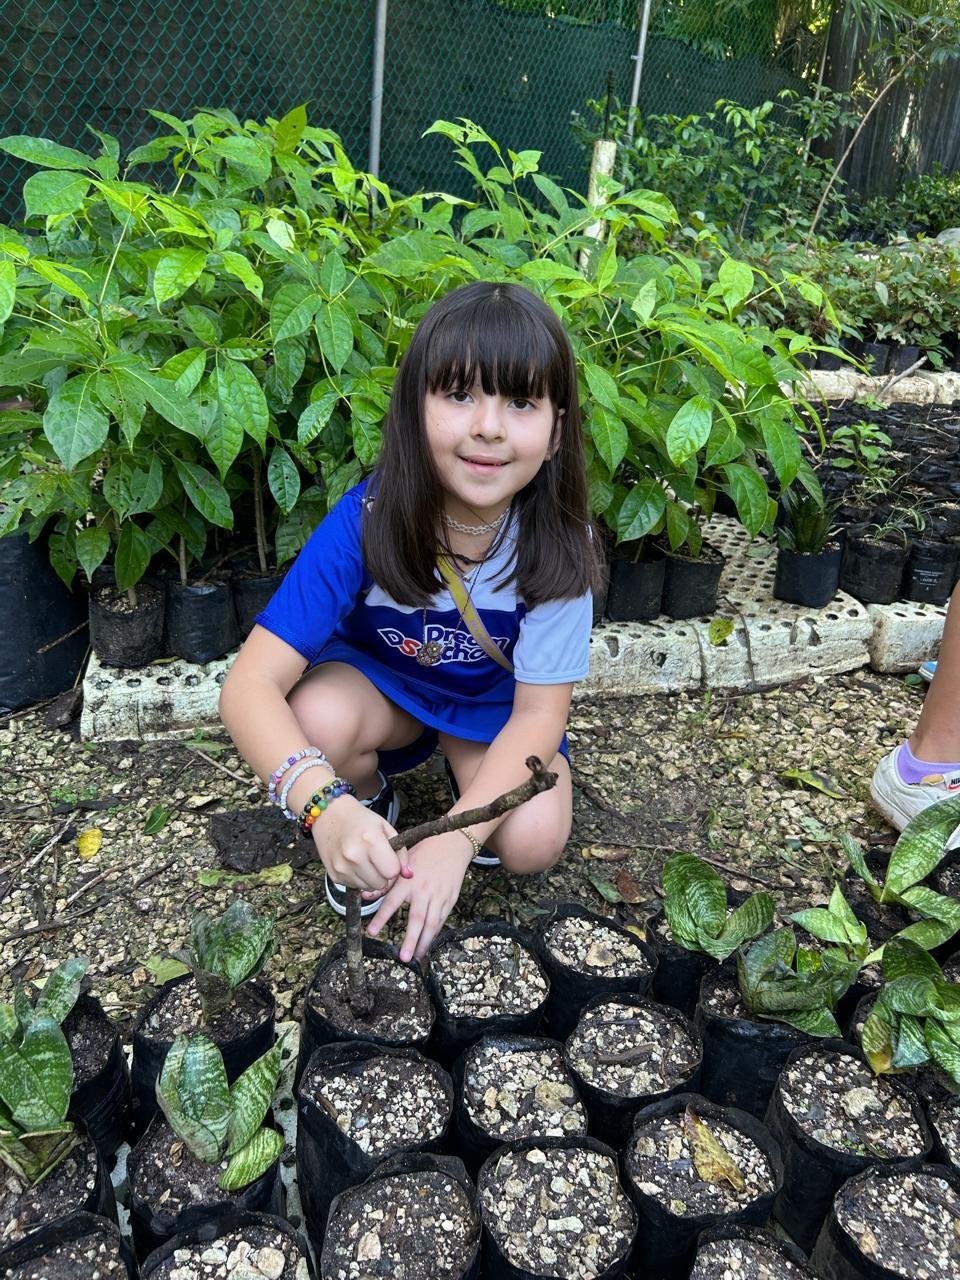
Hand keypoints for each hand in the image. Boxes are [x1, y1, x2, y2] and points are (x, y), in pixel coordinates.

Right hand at [311, 795, 401, 891]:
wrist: (329, 814)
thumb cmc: (360, 820)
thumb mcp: (385, 828)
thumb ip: (400, 851)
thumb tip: (408, 875)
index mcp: (371, 840)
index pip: (392, 872)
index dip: (394, 867)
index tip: (389, 858)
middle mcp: (354, 856)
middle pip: (381, 884)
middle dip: (383, 874)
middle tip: (377, 860)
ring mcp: (342, 867)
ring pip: (369, 888)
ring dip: (370, 877)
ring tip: (364, 859)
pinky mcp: (334, 876)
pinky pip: (355, 886)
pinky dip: (357, 878)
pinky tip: (352, 862)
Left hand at [366, 830, 475, 962]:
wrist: (452, 845)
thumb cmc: (424, 853)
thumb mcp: (402, 862)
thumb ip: (385, 883)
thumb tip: (364, 895)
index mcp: (408, 881)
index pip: (391, 902)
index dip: (381, 918)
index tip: (371, 932)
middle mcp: (423, 890)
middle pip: (417, 919)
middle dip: (410, 940)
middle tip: (403, 957)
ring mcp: (439, 896)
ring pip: (432, 923)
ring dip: (424, 942)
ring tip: (416, 957)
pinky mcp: (450, 900)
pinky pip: (442, 920)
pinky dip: (434, 933)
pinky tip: (428, 944)